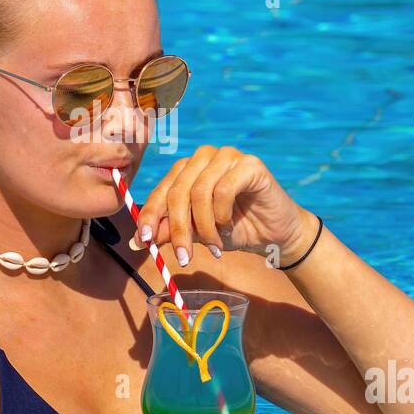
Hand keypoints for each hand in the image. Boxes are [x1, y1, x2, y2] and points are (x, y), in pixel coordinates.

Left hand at [132, 144, 316, 266]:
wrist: (275, 235)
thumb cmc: (235, 230)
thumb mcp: (196, 234)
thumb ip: (170, 231)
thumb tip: (137, 241)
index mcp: (187, 169)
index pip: (162, 190)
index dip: (150, 216)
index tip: (143, 241)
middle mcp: (204, 157)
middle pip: (178, 191)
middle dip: (178, 229)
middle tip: (184, 257)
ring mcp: (227, 156)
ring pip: (200, 191)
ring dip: (204, 226)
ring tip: (215, 245)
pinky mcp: (250, 164)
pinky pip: (223, 189)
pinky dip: (222, 214)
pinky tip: (229, 225)